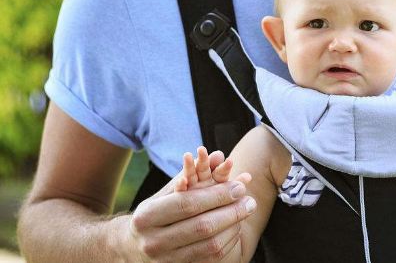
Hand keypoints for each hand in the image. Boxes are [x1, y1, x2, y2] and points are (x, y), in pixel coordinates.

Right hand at [126, 150, 255, 262]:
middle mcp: (153, 241)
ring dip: (234, 227)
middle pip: (202, 226)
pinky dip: (228, 242)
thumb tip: (221, 155)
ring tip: (245, 213)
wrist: (132, 247)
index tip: (239, 187)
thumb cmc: (155, 212)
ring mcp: (165, 260)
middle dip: (232, 212)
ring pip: (210, 245)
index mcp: (147, 216)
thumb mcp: (166, 192)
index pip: (189, 204)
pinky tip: (235, 228)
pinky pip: (210, 257)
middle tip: (250, 201)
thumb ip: (192, 174)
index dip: (217, 195)